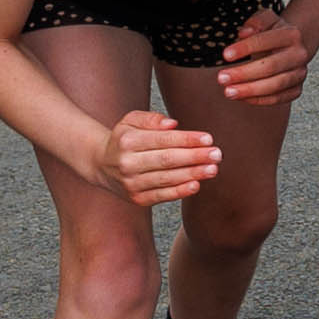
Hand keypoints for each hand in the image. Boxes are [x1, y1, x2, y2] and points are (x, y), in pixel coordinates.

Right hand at [95, 106, 219, 206]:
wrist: (101, 164)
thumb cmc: (124, 139)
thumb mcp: (131, 121)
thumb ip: (151, 119)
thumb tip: (173, 124)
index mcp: (128, 141)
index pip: (163, 140)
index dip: (187, 139)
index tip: (208, 139)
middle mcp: (128, 163)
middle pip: (167, 160)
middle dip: (195, 157)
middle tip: (217, 154)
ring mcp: (131, 183)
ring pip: (167, 178)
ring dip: (193, 174)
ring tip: (213, 169)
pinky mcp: (136, 199)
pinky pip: (162, 196)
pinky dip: (180, 191)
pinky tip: (196, 185)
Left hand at [212, 9, 314, 108]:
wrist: (292, 46)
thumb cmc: (273, 33)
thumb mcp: (265, 19)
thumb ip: (256, 22)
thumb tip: (244, 33)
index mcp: (291, 34)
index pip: (265, 41)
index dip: (244, 48)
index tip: (225, 55)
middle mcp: (299, 55)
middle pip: (270, 66)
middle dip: (243, 74)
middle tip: (222, 78)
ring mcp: (299, 73)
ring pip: (275, 85)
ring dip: (249, 90)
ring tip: (229, 92)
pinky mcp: (296, 89)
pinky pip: (278, 99)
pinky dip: (259, 100)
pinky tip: (242, 97)